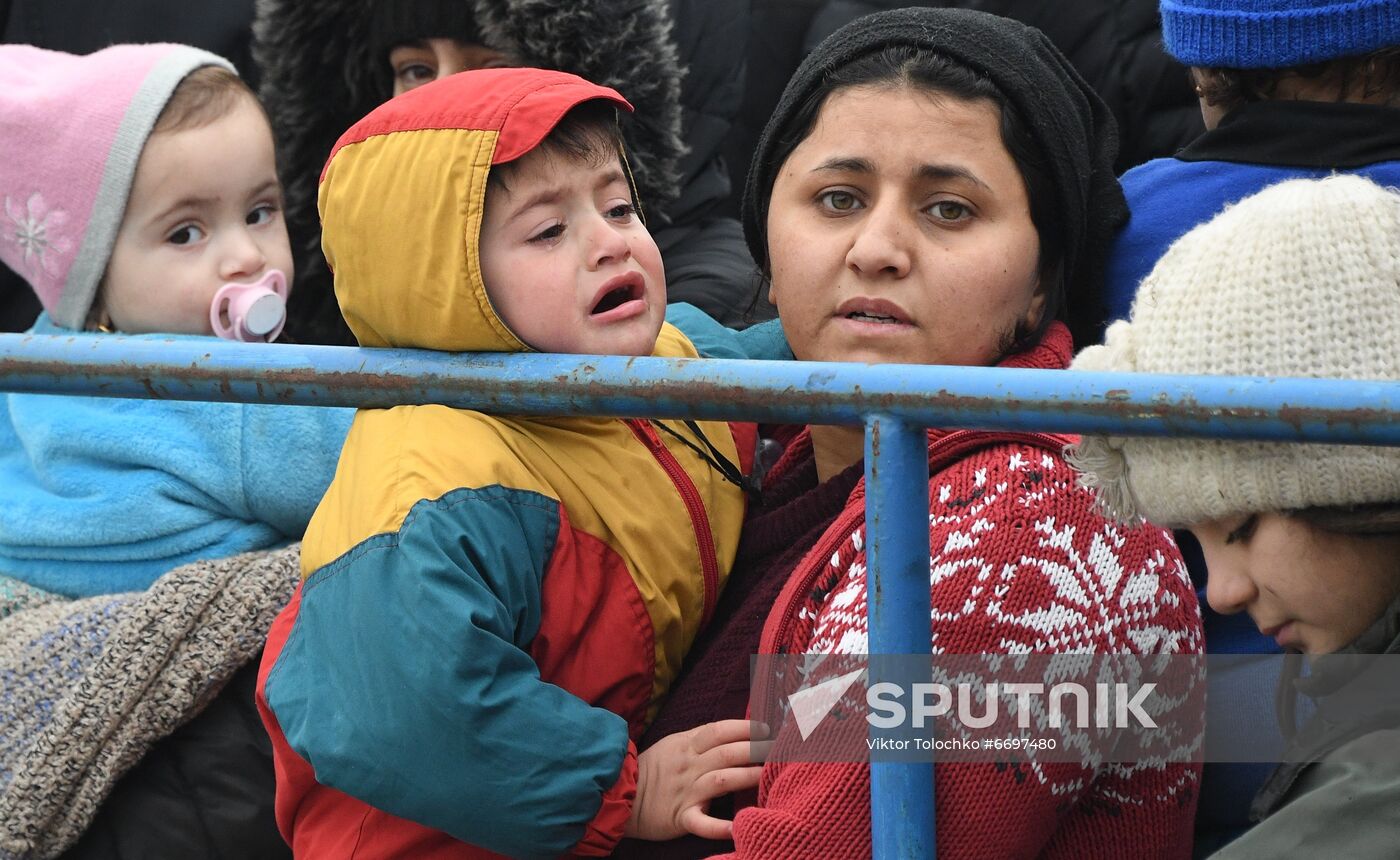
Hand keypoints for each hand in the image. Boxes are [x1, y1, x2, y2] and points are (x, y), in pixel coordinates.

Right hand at [624, 719, 769, 840]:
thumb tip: (736, 730)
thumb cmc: (653, 768)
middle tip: (780, 749)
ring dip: (747, 777)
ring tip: (769, 776)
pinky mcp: (681, 817)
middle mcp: (689, 766)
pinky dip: (720, 827)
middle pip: (727, 753)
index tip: (767, 728)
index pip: (720, 730)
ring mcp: (686, 791)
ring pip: (721, 781)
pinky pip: (703, 822)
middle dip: (756, 749)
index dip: (745, 728)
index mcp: (687, 745)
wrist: (620, 795)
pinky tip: (738, 828)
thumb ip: (701, 738)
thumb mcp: (674, 743)